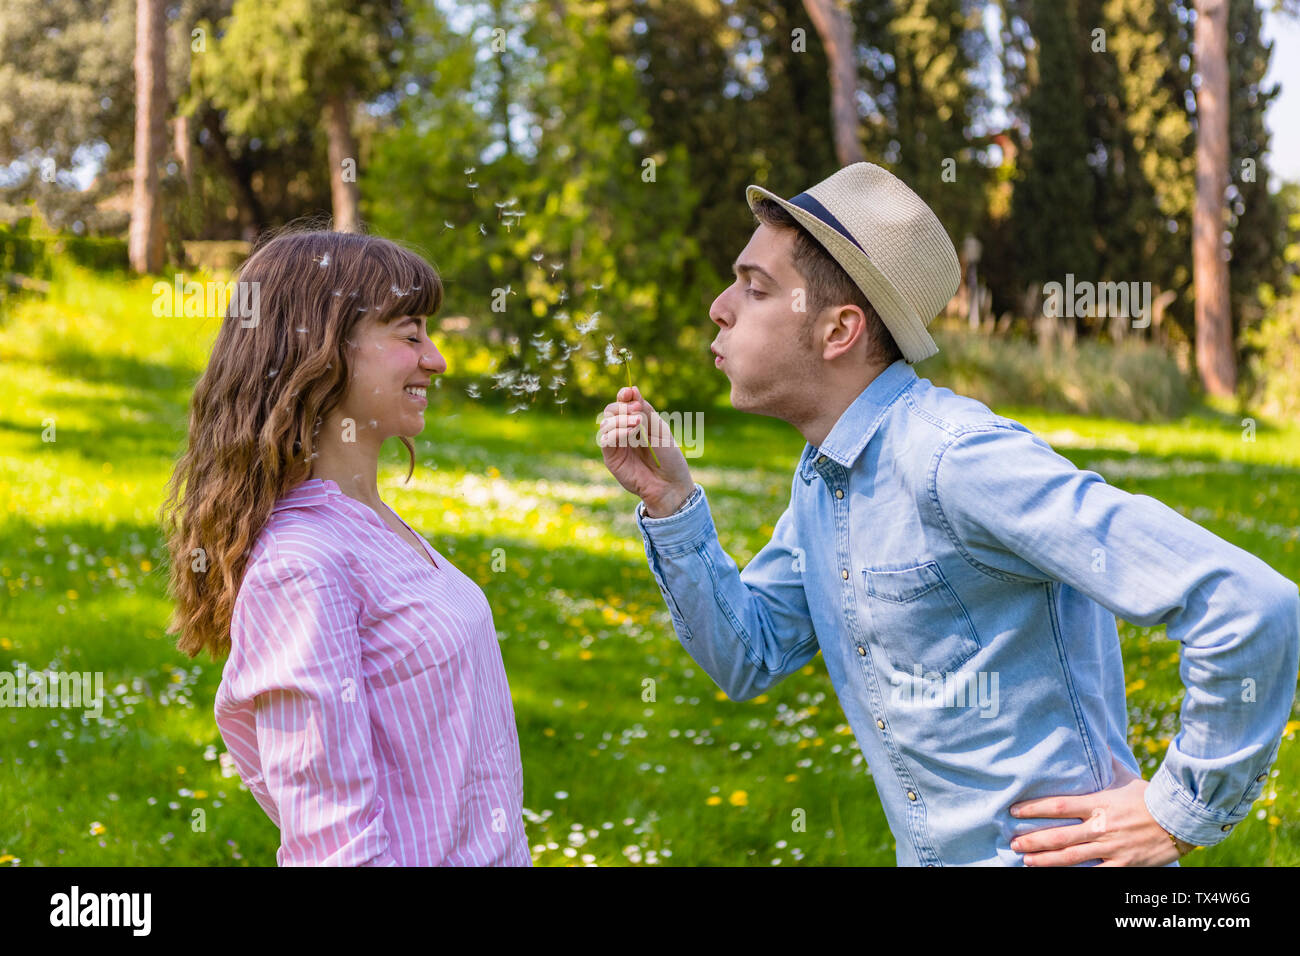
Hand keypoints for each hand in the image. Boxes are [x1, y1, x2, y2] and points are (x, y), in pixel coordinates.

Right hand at [598, 386, 692, 512]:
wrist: (670, 484)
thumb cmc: (669, 457)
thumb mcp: (660, 429)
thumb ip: (645, 412)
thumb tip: (632, 390)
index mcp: (637, 422)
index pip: (623, 403)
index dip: (623, 395)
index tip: (629, 392)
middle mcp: (623, 432)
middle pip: (610, 411)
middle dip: (621, 407)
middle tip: (637, 411)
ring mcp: (616, 445)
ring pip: (605, 423)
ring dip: (620, 419)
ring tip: (637, 424)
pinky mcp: (611, 458)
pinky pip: (605, 440)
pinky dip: (616, 432)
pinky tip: (631, 433)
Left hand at [1007, 769, 1182, 866]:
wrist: (1181, 819)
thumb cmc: (1151, 796)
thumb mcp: (1126, 776)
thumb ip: (1108, 762)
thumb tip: (1098, 739)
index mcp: (1098, 803)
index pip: (1057, 805)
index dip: (1033, 809)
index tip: (1014, 811)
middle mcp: (1100, 827)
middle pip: (1058, 835)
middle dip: (1033, 840)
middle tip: (1013, 842)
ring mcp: (1111, 848)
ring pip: (1071, 857)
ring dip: (1046, 859)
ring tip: (1026, 860)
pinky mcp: (1123, 865)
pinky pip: (1095, 873)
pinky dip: (1076, 875)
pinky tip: (1059, 875)